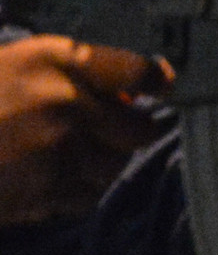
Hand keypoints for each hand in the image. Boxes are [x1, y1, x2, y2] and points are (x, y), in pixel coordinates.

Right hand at [0, 36, 166, 224]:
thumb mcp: (18, 65)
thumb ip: (73, 74)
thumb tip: (131, 92)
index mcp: (57, 59)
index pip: (138, 70)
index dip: (157, 81)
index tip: (162, 87)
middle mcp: (66, 100)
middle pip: (139, 128)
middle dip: (128, 133)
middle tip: (107, 132)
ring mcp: (59, 148)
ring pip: (115, 166)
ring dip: (100, 166)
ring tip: (62, 156)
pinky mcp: (48, 188)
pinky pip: (87, 195)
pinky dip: (74, 192)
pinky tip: (45, 179)